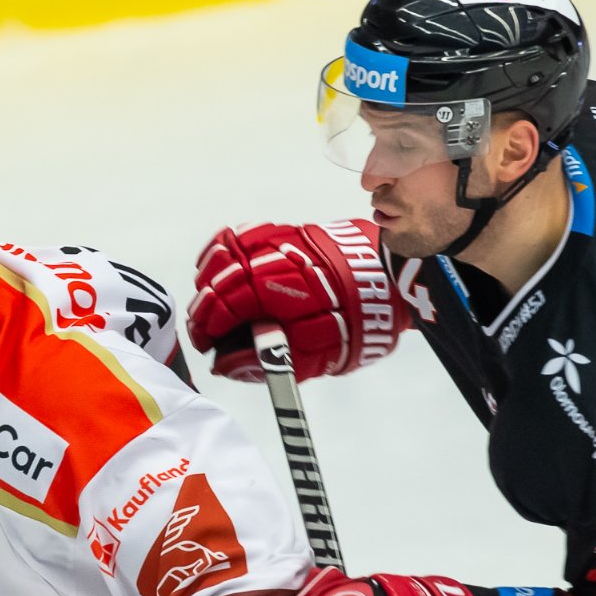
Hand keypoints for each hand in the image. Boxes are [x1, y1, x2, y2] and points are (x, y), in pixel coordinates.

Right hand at [186, 221, 403, 381]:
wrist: (392, 280)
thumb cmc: (359, 320)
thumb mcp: (318, 356)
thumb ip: (269, 361)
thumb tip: (227, 365)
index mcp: (281, 293)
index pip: (225, 307)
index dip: (207, 329)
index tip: (205, 345)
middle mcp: (275, 260)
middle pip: (218, 280)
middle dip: (204, 310)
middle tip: (204, 332)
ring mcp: (279, 240)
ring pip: (224, 252)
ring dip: (209, 280)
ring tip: (210, 303)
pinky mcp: (286, 230)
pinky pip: (243, 234)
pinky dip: (224, 252)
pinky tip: (223, 269)